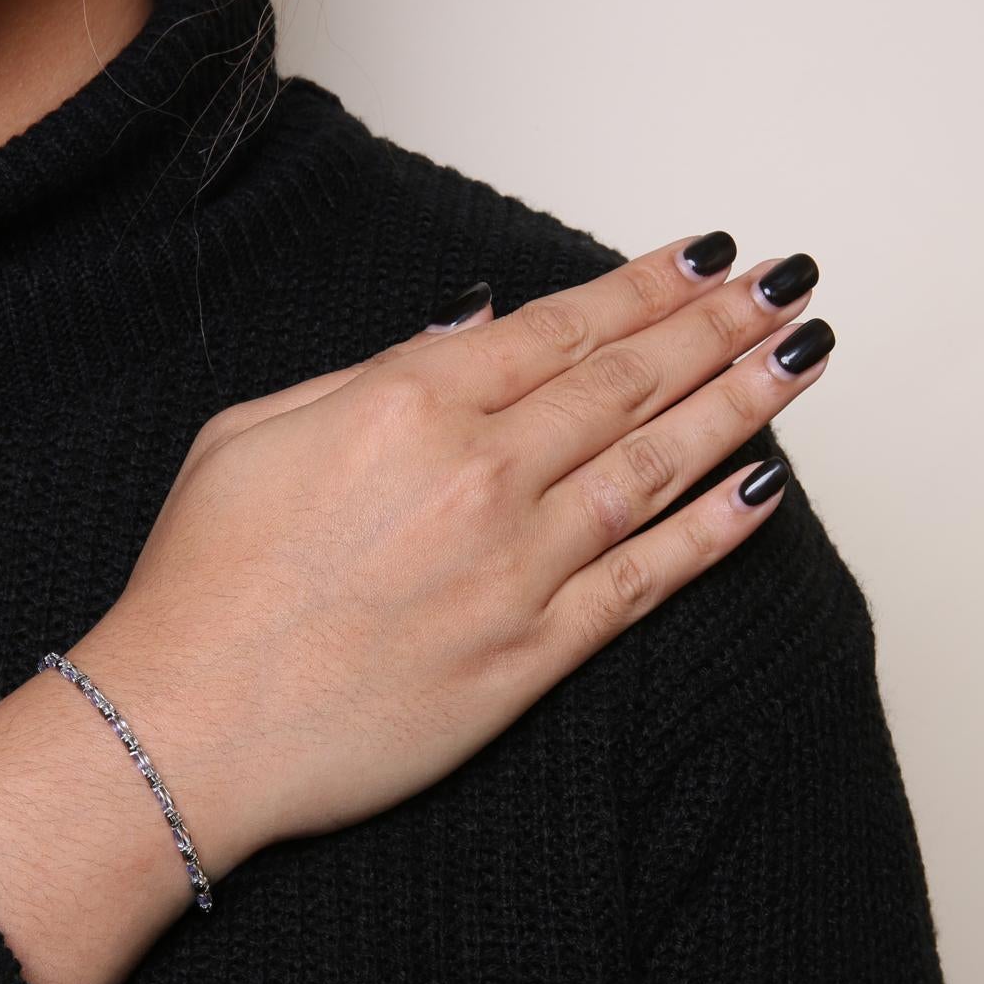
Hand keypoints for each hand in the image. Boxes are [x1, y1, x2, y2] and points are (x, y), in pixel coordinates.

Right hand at [81, 233, 830, 865]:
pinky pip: (647, 581)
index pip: (561, 326)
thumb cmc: (202, 585)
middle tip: (780, 289)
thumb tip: (475, 325)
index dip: (644, 286)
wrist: (186, 726)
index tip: (704, 257)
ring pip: (657, 466)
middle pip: (628, 381)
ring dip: (739, 403)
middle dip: (716, 326)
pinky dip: (713, 532)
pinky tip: (765, 489)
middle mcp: (479, 474)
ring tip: (797, 358)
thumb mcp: (253, 429)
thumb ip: (377, 370)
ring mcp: (515, 566)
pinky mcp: (532, 655)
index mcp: (407, 405)